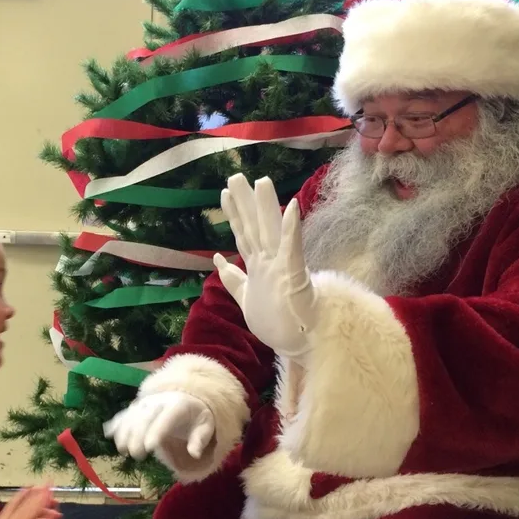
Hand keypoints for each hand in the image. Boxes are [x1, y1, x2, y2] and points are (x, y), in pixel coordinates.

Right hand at [103, 391, 214, 460]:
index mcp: (178, 405)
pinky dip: (116, 422)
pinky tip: (108, 433)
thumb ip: (200, 439)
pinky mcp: (137, 406)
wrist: (185, 396)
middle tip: (136, 454)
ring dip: (124, 431)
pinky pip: (125, 412)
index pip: (167, 417)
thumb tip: (194, 453)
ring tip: (122, 449)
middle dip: (138, 435)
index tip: (150, 447)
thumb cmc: (196, 416)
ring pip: (132, 415)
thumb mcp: (206, 426)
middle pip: (146, 417)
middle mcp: (159, 401)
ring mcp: (146, 403)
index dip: (157, 430)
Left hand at [214, 174, 314, 360]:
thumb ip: (233, 278)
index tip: (225, 192)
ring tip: (262, 181)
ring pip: (271, 231)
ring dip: (266, 207)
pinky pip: (293, 249)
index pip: (243, 234)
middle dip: (244, 202)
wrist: (301, 342)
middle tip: (235, 176)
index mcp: (258, 266)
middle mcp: (268, 262)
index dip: (233, 213)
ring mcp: (282, 267)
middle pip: (254, 226)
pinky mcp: (295, 275)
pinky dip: (292, 230)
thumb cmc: (278, 322)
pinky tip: (292, 208)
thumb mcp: (246, 298)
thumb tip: (218, 259)